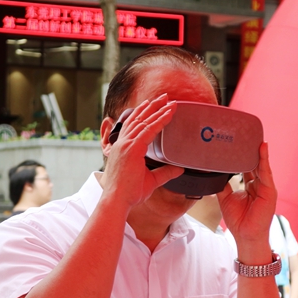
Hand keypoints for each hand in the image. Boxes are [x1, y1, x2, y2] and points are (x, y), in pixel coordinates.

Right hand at [102, 94, 183, 208]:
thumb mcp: (151, 180)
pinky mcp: (132, 149)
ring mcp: (126, 145)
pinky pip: (149, 130)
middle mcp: (123, 143)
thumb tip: (180, 169)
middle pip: (138, 119)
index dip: (144, 114)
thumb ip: (165, 173)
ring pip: (144, 121)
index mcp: (123, 148)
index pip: (134, 126)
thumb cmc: (129, 193)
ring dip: (158, 109)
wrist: (117, 201)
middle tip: (163, 97)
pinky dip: (160, 120)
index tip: (153, 105)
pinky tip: (169, 114)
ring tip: (169, 100)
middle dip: (152, 106)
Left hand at [217, 142, 276, 244]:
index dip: (243, 154)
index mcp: (250, 186)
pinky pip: (266, 172)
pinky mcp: (269, 191)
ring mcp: (265, 187)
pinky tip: (262, 148)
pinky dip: (264, 160)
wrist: (245, 236)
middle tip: (246, 133)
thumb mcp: (225, 198)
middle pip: (255, 163)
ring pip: (261, 165)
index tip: (237, 141)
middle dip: (251, 149)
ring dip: (259, 151)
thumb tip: (212, 172)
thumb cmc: (238, 220)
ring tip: (256, 136)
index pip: (247, 166)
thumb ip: (222, 184)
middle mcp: (259, 184)